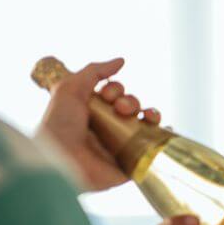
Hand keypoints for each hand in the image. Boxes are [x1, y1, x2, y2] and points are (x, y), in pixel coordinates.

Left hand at [36, 57, 161, 190]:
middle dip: (131, 101)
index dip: (115, 90)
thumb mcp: (69, 88)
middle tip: (120, 108)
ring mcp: (120, 146)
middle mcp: (107, 128)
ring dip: (151, 114)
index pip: (114, 94)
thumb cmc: (58, 125)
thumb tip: (121, 60)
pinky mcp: (129, 164)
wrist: (59, 159)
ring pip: (145, 125)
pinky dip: (163, 137)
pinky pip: (152, 150)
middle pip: (132, 106)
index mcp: (92, 112)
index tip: (105, 94)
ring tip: (146, 117)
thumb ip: (94, 71)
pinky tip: (165, 128)